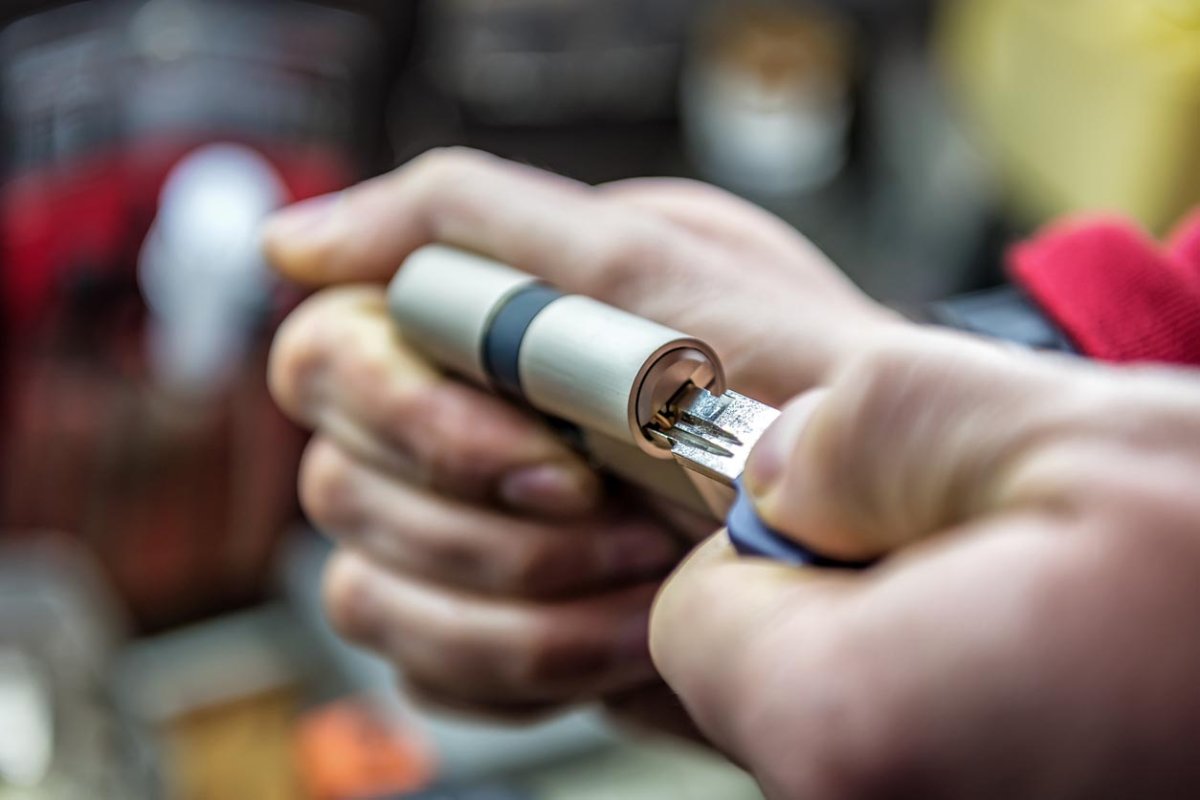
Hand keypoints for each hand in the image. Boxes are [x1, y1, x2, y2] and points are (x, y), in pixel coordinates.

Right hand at [264, 148, 905, 721]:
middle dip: (488, 531)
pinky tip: (616, 642)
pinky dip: (521, 670)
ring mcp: (467, 543)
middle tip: (616, 525)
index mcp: (473, 333)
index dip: (415, 421)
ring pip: (365, 594)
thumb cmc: (782, 383)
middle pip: (338, 487)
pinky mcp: (490, 638)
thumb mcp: (639, 264)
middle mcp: (456, 430)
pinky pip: (422, 672)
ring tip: (644, 591)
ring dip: (514, 610)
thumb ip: (458, 221)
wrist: (870, 530)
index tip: (546, 459)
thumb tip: (289, 246)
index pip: (327, 360)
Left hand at [652, 334, 1199, 798]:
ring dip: (927, 656)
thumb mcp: (1068, 436)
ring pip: (853, 728)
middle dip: (852, 602)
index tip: (870, 513)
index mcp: (852, 734)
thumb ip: (870, 427)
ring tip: (1068, 627)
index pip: (693, 621)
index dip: (769, 546)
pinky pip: (929, 764)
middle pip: (770, 684)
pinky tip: (1087, 689)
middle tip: (1003, 564)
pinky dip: (981, 716)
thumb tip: (778, 462)